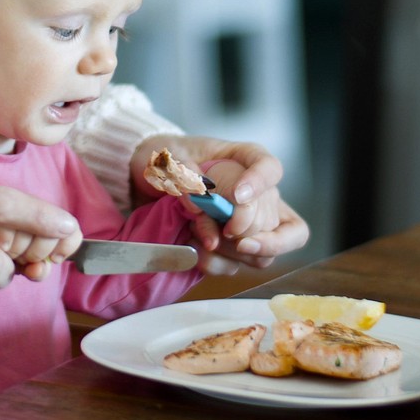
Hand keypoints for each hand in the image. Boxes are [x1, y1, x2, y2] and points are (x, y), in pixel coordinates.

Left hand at [132, 134, 308, 273]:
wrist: (150, 184)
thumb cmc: (167, 160)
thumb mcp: (169, 155)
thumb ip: (183, 173)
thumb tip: (198, 198)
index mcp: (245, 159)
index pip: (269, 169)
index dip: (260, 183)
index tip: (238, 196)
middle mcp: (256, 192)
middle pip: (267, 218)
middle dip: (238, 229)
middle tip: (209, 226)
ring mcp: (251, 222)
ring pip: (263, 248)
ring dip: (229, 250)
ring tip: (196, 237)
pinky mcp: (237, 246)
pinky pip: (241, 264)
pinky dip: (218, 263)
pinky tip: (196, 252)